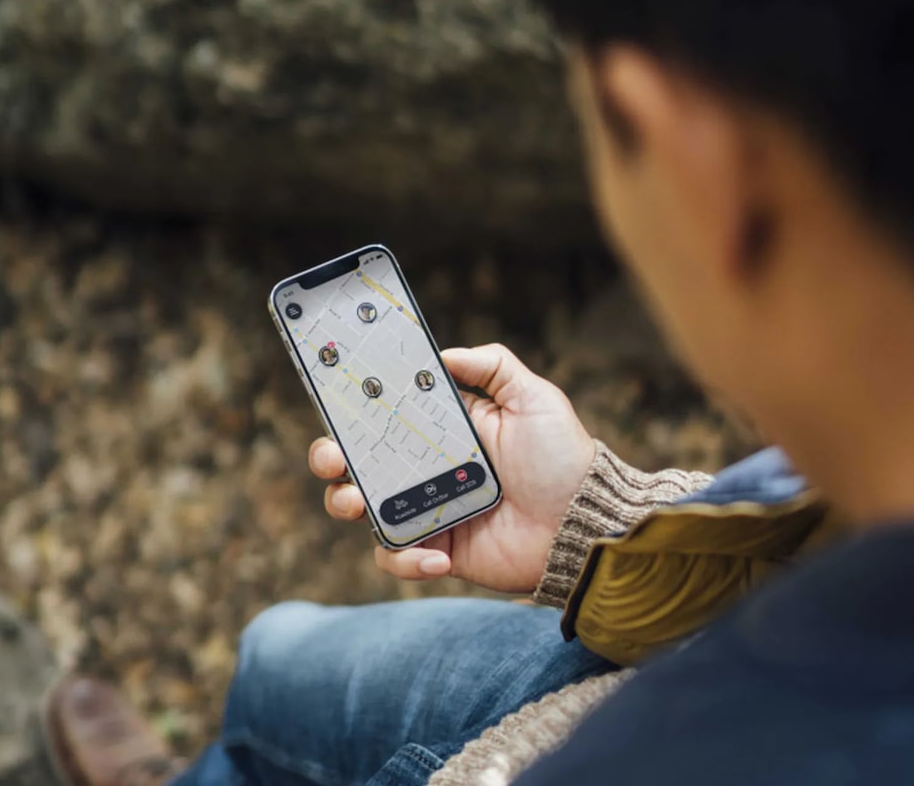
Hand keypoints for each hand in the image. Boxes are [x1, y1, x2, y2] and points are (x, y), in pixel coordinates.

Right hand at [308, 344, 595, 592]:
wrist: (584, 525)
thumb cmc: (563, 460)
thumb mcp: (534, 399)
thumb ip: (493, 366)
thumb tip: (444, 354)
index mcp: (441, 430)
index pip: (383, 415)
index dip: (351, 410)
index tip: (334, 404)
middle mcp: (425, 468)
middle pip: (355, 461)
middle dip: (329, 457)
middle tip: (334, 459)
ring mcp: (426, 509)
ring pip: (361, 509)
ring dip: (346, 504)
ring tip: (358, 504)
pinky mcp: (435, 549)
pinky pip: (396, 557)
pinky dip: (405, 559)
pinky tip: (437, 556)